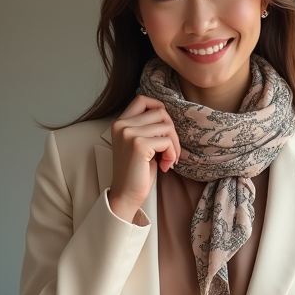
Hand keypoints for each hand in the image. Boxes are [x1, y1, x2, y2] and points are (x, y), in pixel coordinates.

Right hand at [109, 95, 180, 221]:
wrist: (126, 195)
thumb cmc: (136, 171)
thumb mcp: (139, 143)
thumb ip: (147, 127)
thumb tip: (168, 115)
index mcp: (120, 123)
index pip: (143, 99)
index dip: (159, 108)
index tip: (164, 128)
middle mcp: (122, 125)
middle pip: (160, 112)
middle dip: (171, 132)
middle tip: (170, 150)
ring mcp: (129, 134)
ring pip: (166, 126)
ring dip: (174, 145)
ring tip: (168, 159)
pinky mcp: (139, 145)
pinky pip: (167, 141)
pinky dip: (172, 154)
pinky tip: (165, 165)